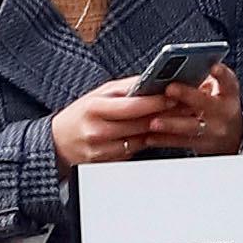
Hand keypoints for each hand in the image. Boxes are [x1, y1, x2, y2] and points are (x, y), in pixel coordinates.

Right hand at [49, 81, 179, 167]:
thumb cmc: (80, 114)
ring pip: (141, 140)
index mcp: (94, 108)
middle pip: (140, 124)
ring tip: (176, 119)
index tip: (173, 95)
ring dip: (160, 130)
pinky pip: (134, 152)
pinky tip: (157, 133)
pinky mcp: (107, 163)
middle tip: (184, 107)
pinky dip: (146, 142)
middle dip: (165, 115)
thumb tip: (150, 80)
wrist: (58, 142)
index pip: (132, 106)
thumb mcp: (97, 94)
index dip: (155, 101)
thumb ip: (124, 87)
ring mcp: (102, 150)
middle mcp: (98, 131)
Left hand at [160, 62, 242, 154]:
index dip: (222, 74)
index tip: (213, 67)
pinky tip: (149, 136)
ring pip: (190, 127)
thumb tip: (176, 66)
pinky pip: (179, 142)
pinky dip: (162, 139)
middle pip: (205, 103)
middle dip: (186, 95)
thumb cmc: (218, 105)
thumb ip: (203, 79)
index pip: (228, 82)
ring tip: (154, 122)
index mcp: (228, 94)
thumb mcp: (219, 91)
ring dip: (170, 124)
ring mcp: (212, 130)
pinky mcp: (200, 144)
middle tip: (169, 89)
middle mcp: (222, 112)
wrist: (232, 137)